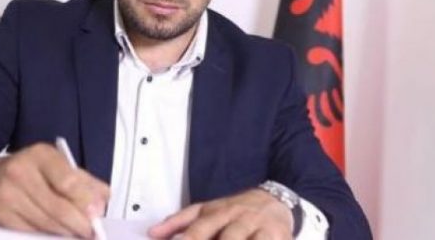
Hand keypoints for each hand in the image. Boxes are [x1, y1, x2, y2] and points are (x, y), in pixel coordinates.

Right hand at [0, 143, 109, 237]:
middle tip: (91, 231)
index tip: (96, 214)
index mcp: (40, 155)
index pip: (67, 180)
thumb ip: (85, 181)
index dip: (84, 201)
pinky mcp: (0, 214)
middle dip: (79, 223)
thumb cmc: (33, 172)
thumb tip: (102, 201)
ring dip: (66, 232)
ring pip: (46, 222)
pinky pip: (32, 231)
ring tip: (77, 233)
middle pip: (57, 206)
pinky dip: (48, 234)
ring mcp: (7, 194)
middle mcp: (20, 171)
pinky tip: (57, 232)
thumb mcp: (59, 166)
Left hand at [149, 188, 292, 239]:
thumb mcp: (207, 210)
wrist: (275, 199)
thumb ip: (180, 222)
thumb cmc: (235, 210)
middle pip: (228, 238)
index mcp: (219, 211)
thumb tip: (153, 233)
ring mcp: (262, 228)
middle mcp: (240, 218)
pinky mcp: (281, 236)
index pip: (201, 228)